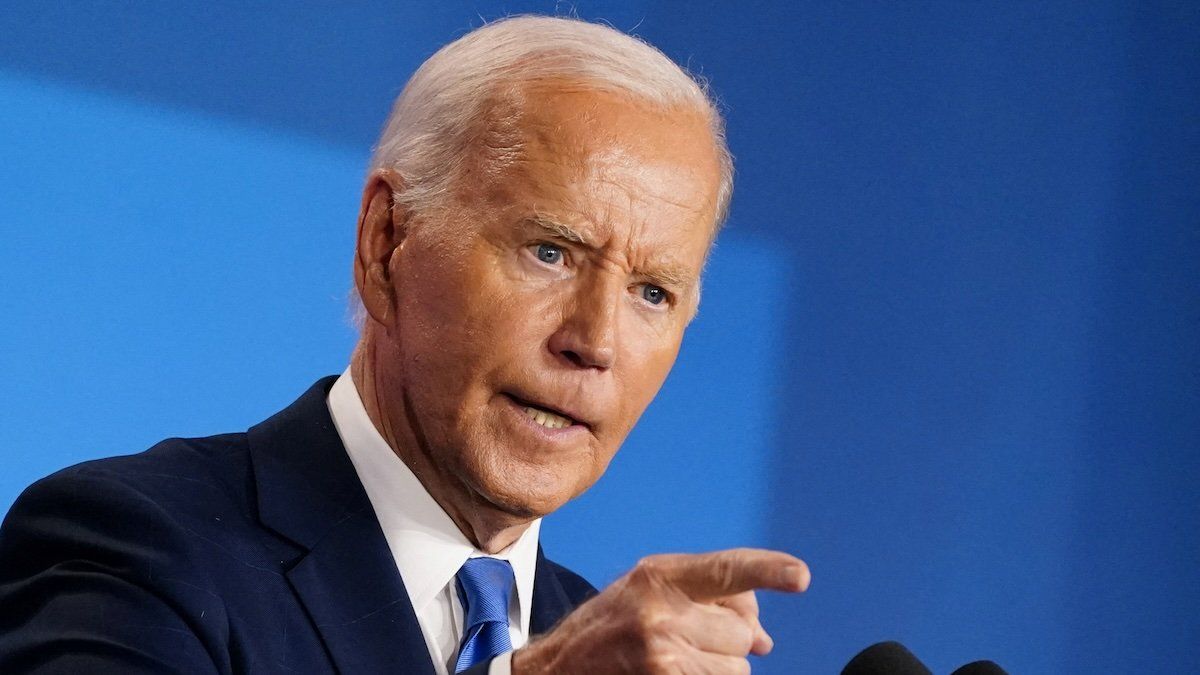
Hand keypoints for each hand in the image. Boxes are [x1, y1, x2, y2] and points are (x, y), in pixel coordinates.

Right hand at [512, 548, 809, 673]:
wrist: (552, 672)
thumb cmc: (606, 633)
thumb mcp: (647, 598)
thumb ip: (705, 603)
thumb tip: (764, 641)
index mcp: (657, 576)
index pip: (725, 570)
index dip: (767, 570)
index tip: (800, 576)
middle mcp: (659, 611)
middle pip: (741, 633)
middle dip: (725, 643)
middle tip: (687, 642)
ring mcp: (660, 654)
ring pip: (736, 670)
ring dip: (716, 672)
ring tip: (673, 664)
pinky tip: (673, 674)